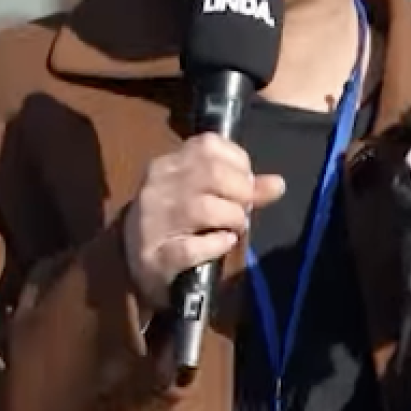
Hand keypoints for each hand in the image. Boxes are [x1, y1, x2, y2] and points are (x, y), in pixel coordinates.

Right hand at [124, 134, 284, 309]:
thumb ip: (240, 187)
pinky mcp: (155, 256)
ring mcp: (152, 221)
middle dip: (241, 192)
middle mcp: (156, 187)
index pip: (208, 145)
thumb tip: (278, 184)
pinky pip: (192, 247)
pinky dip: (216, 245)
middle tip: (243, 209)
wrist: (132, 264)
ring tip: (233, 228)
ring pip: (203, 208)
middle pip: (211, 174)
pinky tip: (223, 243)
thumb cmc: (175, 222)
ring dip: (232, 219)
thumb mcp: (203, 195)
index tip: (244, 183)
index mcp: (167, 164)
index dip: (239, 163)